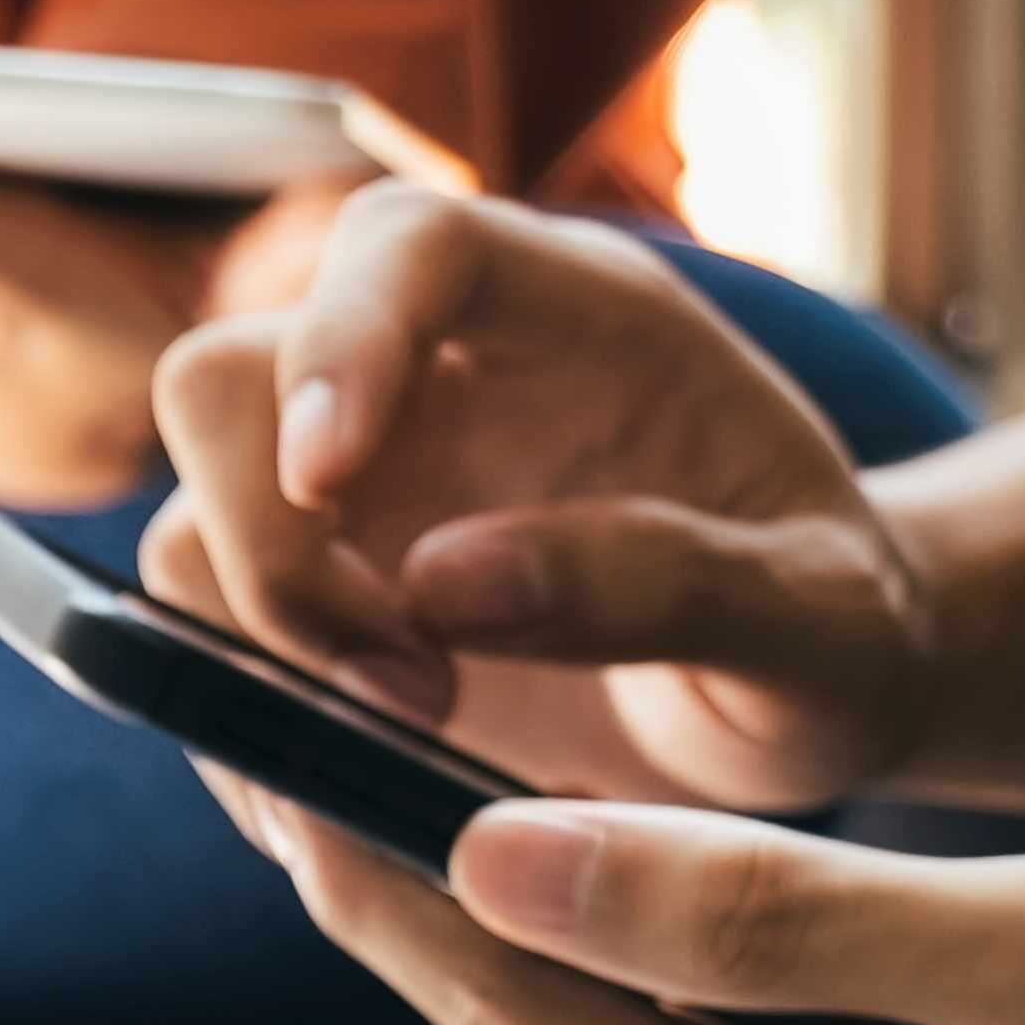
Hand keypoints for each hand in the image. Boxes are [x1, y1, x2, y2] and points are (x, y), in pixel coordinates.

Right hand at [145, 191, 935, 808]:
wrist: (805, 696)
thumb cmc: (835, 633)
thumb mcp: (818, 619)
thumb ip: (664, 581)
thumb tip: (439, 585)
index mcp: (576, 313)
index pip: (403, 249)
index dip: (339, 342)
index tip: (329, 477)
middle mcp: (430, 376)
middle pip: (227, 382)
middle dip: (269, 542)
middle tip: (405, 683)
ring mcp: (353, 489)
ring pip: (189, 526)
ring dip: (260, 654)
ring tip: (419, 739)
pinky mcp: (310, 597)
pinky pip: (201, 646)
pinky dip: (253, 724)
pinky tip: (369, 776)